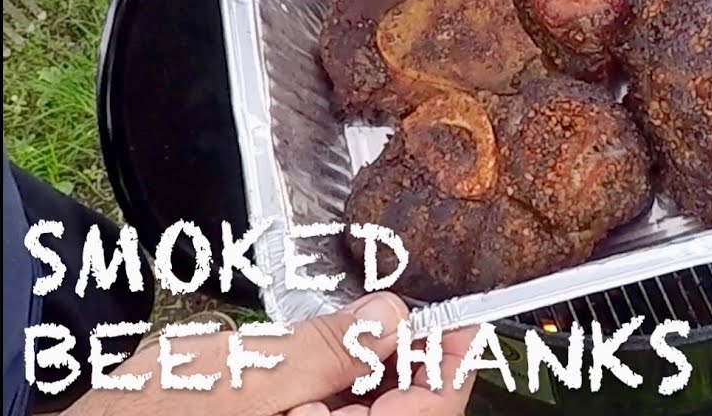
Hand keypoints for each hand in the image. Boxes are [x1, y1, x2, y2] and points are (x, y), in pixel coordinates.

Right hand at [64, 293, 481, 415]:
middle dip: (409, 358)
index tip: (465, 316)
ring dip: (371, 370)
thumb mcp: (247, 375)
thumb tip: (391, 319)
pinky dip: (335, 384)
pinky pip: (327, 412)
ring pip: (366, 410)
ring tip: (362, 327)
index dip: (452, 360)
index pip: (429, 411)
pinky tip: (323, 356)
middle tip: (410, 307)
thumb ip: (328, 350)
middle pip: (402, 409)